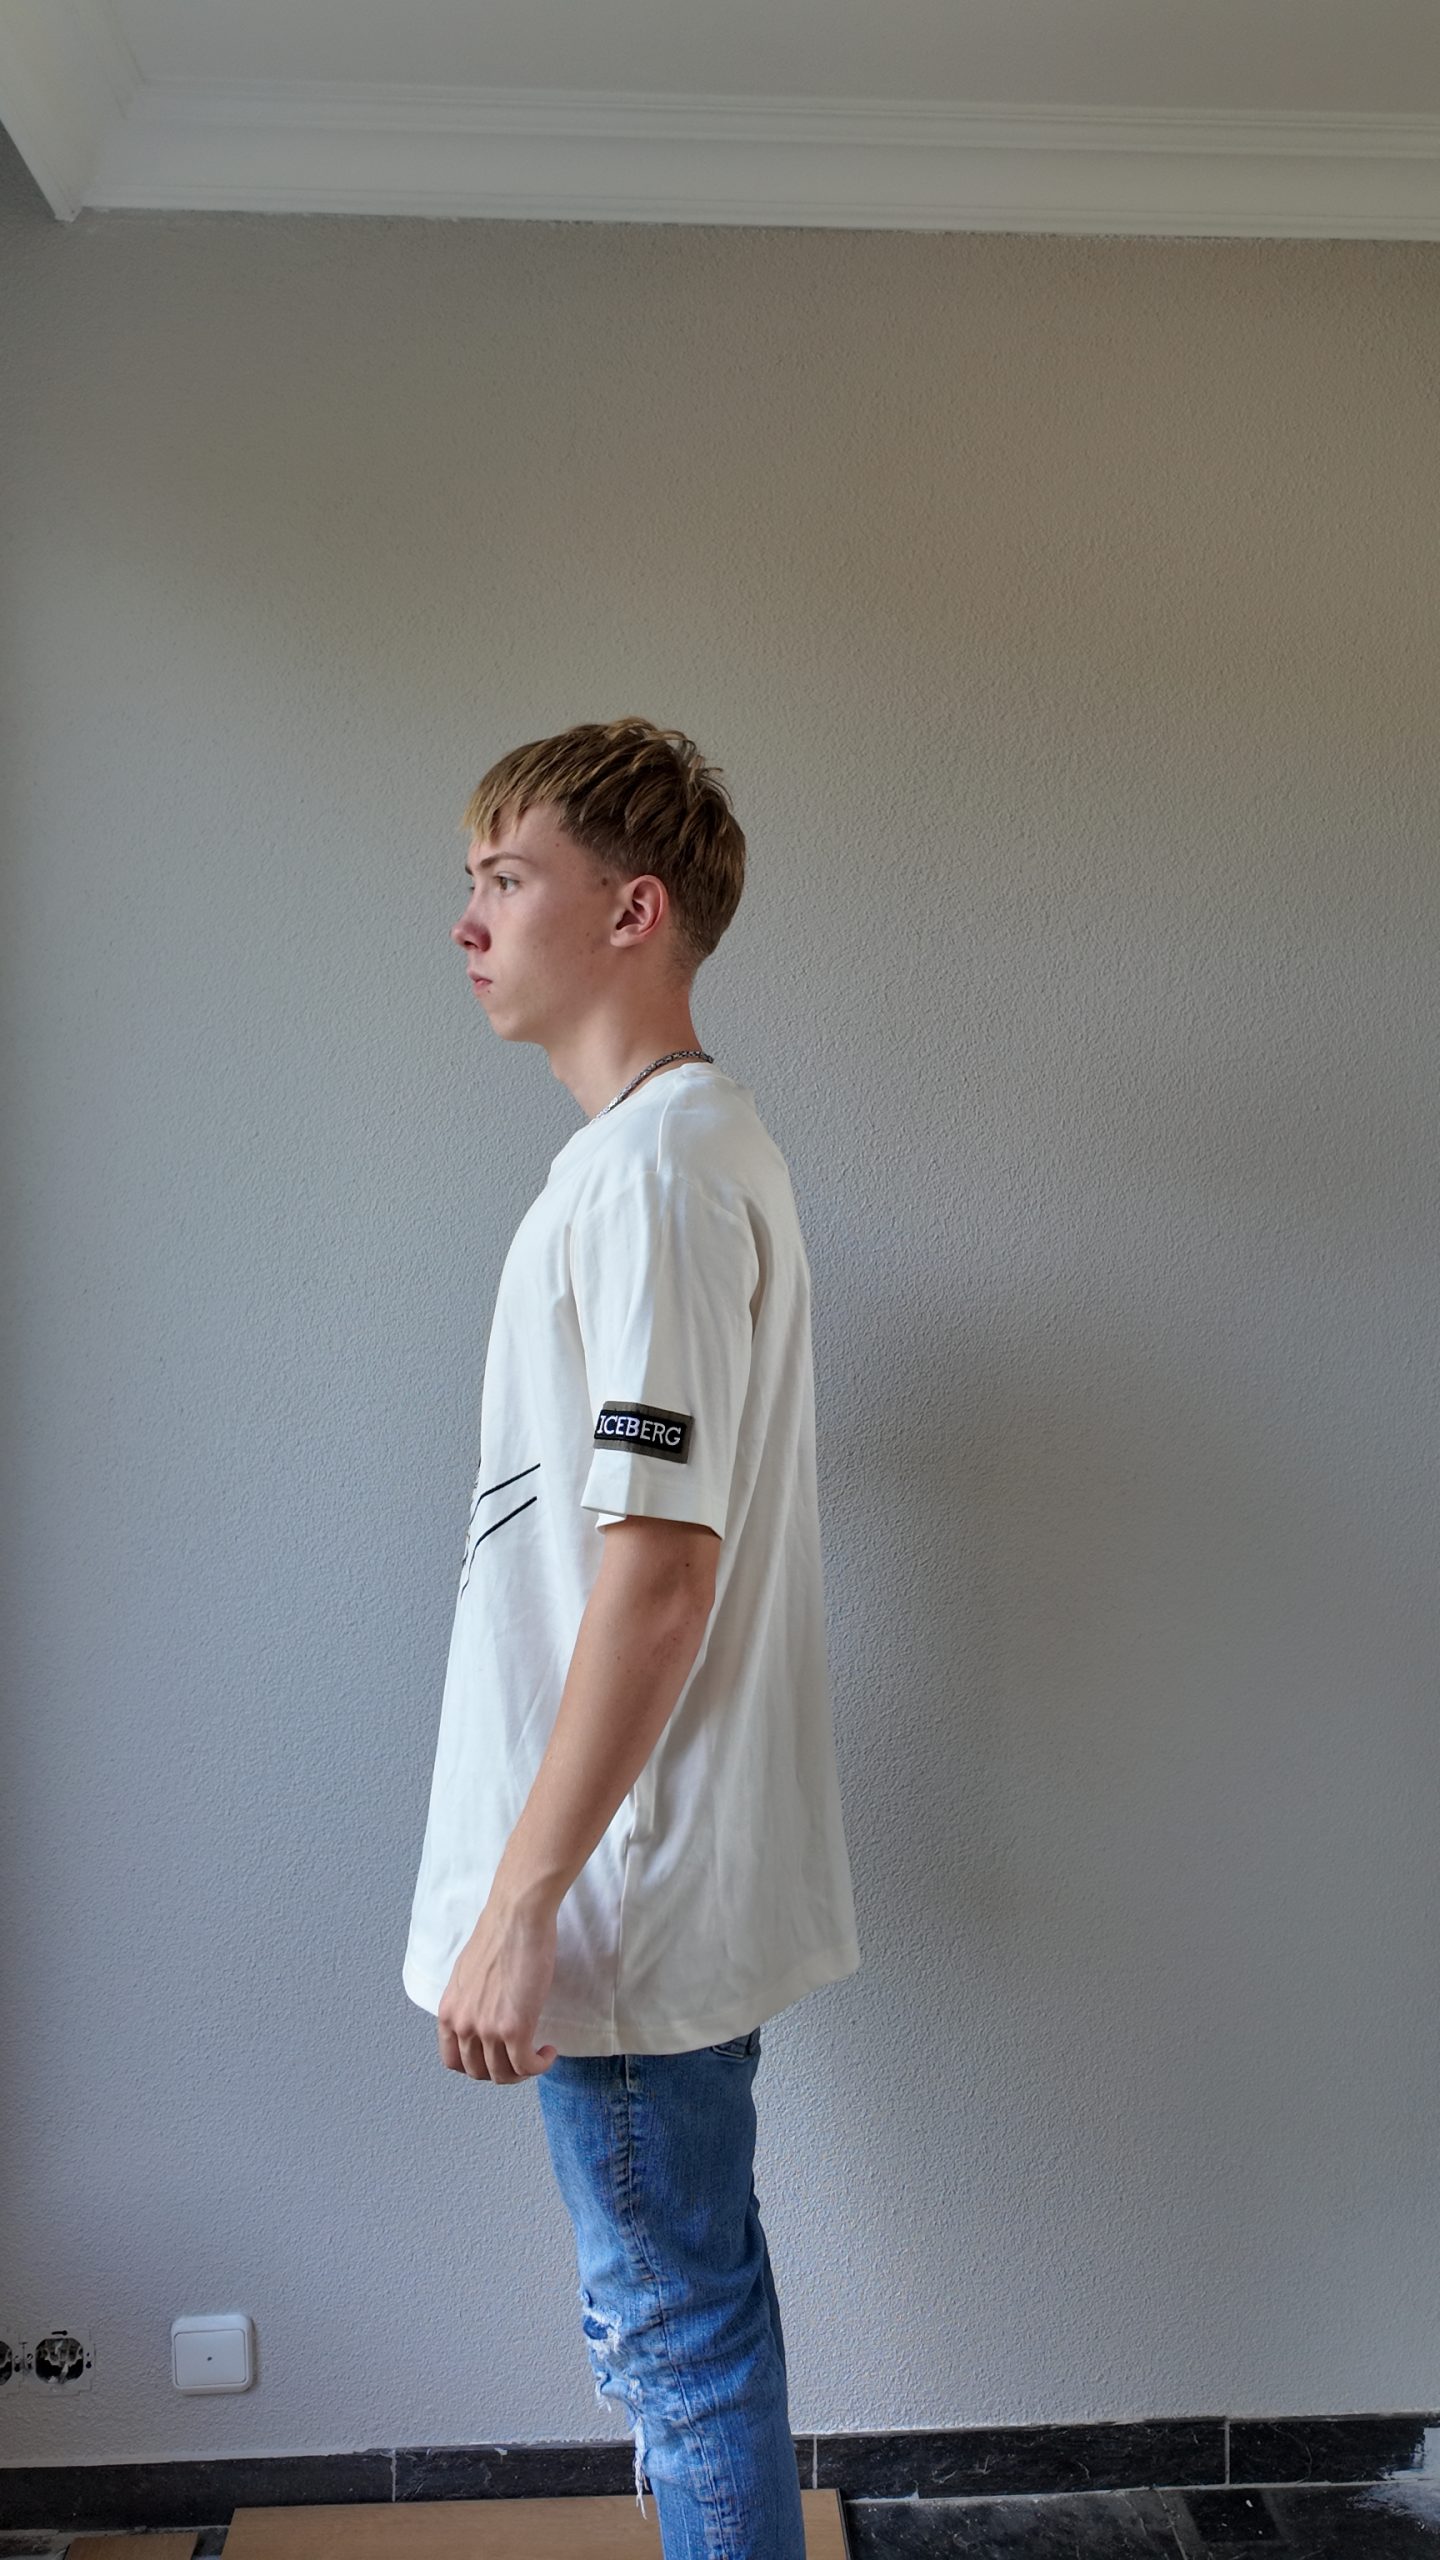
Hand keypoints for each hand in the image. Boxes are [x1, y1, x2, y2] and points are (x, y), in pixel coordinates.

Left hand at [437, 1891, 559, 2084]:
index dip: (475, 2067)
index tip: (494, 2059)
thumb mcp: (468, 1974)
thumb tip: (482, 2015)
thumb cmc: (499, 1935)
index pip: (452, 2061)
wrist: (517, 1917)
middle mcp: (463, 2025)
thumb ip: (469, 2001)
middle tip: (520, 2058)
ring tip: (536, 2056)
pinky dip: (539, 2066)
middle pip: (478, 2072)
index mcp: (449, 2011)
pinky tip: (548, 2052)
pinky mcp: (514, 2028)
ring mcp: (487, 2029)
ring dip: (522, 2071)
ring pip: (502, 2074)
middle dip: (501, 2070)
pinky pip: (526, 2066)